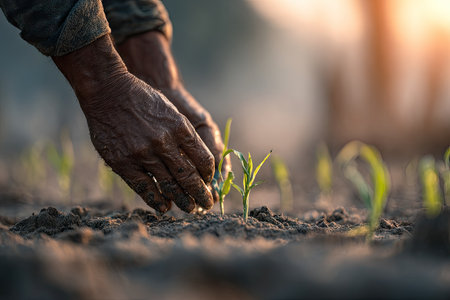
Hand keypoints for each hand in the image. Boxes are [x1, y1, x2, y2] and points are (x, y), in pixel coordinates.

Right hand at [53, 35, 214, 212]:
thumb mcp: (171, 111)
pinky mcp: (124, 162)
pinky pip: (145, 188)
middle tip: (208, 204)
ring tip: (190, 208)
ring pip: (169, 185)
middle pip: (189, 177)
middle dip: (201, 194)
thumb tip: (197, 162)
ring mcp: (143, 153)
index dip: (209, 175)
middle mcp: (164, 142)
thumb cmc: (143, 100)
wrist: (109, 91)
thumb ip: (184, 135)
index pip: (204, 159)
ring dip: (183, 200)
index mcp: (180, 128)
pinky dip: (156, 200)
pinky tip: (164, 206)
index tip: (209, 182)